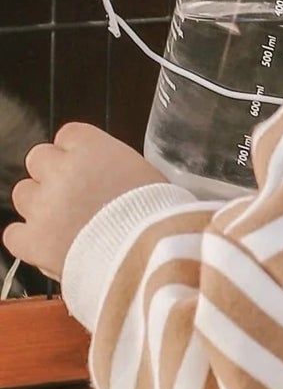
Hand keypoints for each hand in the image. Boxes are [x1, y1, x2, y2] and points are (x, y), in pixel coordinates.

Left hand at [4, 125, 167, 280]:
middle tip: (77, 195)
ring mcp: (42, 205)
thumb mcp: (148, 174)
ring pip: (23, 194)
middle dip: (53, 174)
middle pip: (38, 159)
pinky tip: (51, 246)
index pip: (69, 135)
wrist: (150, 253)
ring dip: (40, 205)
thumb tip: (109, 176)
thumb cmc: (162, 214)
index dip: (79, 152)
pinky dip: (29, 240)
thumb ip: (118, 168)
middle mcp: (60, 171)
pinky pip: (14, 234)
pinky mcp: (31, 240)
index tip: (93, 167)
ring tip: (67, 224)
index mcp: (92, 148)